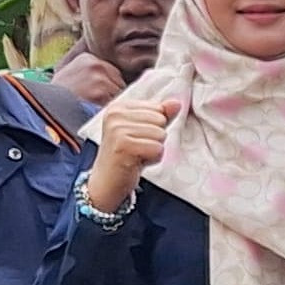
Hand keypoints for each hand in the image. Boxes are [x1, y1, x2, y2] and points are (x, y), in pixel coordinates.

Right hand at [84, 91, 183, 209]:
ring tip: (136, 155)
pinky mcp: (123, 145)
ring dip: (153, 150)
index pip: (158, 108)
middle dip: (155, 138)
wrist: (107, 182)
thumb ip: (160, 115)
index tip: (137, 138)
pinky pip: (157, 148)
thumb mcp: (144, 131)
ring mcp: (117, 129)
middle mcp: (115, 114)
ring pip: (160, 134)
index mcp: (119, 107)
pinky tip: (136, 162)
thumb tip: (177, 103)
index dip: (154, 127)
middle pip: (160, 120)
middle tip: (137, 148)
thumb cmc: (127, 156)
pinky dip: (152, 159)